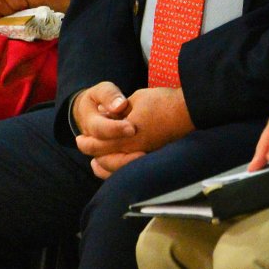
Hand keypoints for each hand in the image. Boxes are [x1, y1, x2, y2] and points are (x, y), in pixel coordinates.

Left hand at [75, 84, 193, 178]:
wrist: (188, 111)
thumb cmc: (162, 102)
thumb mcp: (135, 99)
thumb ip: (119, 111)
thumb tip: (107, 115)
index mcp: (127, 134)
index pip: (99, 144)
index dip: (87, 143)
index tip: (79, 139)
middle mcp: (133, 149)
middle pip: (105, 158)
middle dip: (92, 153)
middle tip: (83, 146)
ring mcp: (144, 155)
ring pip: (117, 168)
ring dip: (104, 165)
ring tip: (96, 161)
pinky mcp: (152, 156)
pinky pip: (130, 169)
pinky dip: (119, 169)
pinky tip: (116, 164)